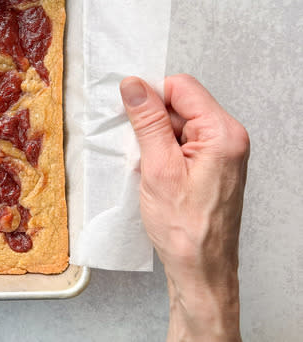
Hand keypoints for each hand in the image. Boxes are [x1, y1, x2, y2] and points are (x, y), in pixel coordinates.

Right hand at [120, 74, 247, 341]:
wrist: (200, 268)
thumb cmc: (186, 229)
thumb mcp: (158, 168)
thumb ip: (147, 121)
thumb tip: (135, 86)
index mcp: (222, 133)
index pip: (182, 87)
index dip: (150, 95)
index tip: (128, 111)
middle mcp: (228, 138)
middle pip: (180, 104)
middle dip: (151, 120)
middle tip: (136, 148)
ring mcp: (220, 152)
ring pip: (178, 124)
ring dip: (154, 139)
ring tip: (146, 166)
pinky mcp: (210, 165)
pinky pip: (181, 143)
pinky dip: (161, 152)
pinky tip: (152, 171)